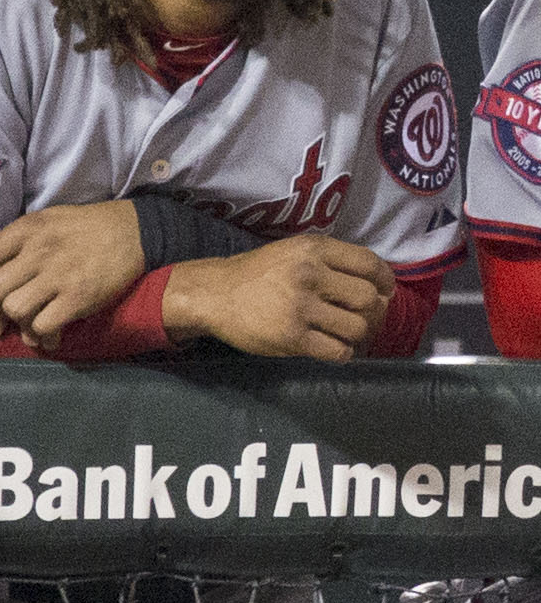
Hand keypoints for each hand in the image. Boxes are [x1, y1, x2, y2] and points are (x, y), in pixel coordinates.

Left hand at [0, 201, 145, 350]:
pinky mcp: (77, 297)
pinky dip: (42, 336)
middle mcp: (37, 251)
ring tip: (28, 328)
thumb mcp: (46, 221)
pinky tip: (50, 335)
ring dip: (17, 325)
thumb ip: (17, 244)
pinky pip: (43, 326)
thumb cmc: (84, 227)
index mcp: (26, 230)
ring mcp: (58, 275)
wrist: (132, 231)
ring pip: (15, 310)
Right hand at [162, 234, 394, 362]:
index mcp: (314, 249)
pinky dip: (342, 353)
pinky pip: (337, 351)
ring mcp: (301, 307)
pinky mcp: (293, 337)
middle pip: (368, 299)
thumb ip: (330, 261)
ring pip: (357, 328)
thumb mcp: (294, 252)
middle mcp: (310, 274)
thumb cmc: (259, 273)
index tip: (384, 291)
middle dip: (374, 313)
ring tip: (348, 335)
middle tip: (364, 318)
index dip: (385, 280)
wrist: (217, 294)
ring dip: (359, 336)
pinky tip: (333, 348)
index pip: (369, 263)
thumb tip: (376, 285)